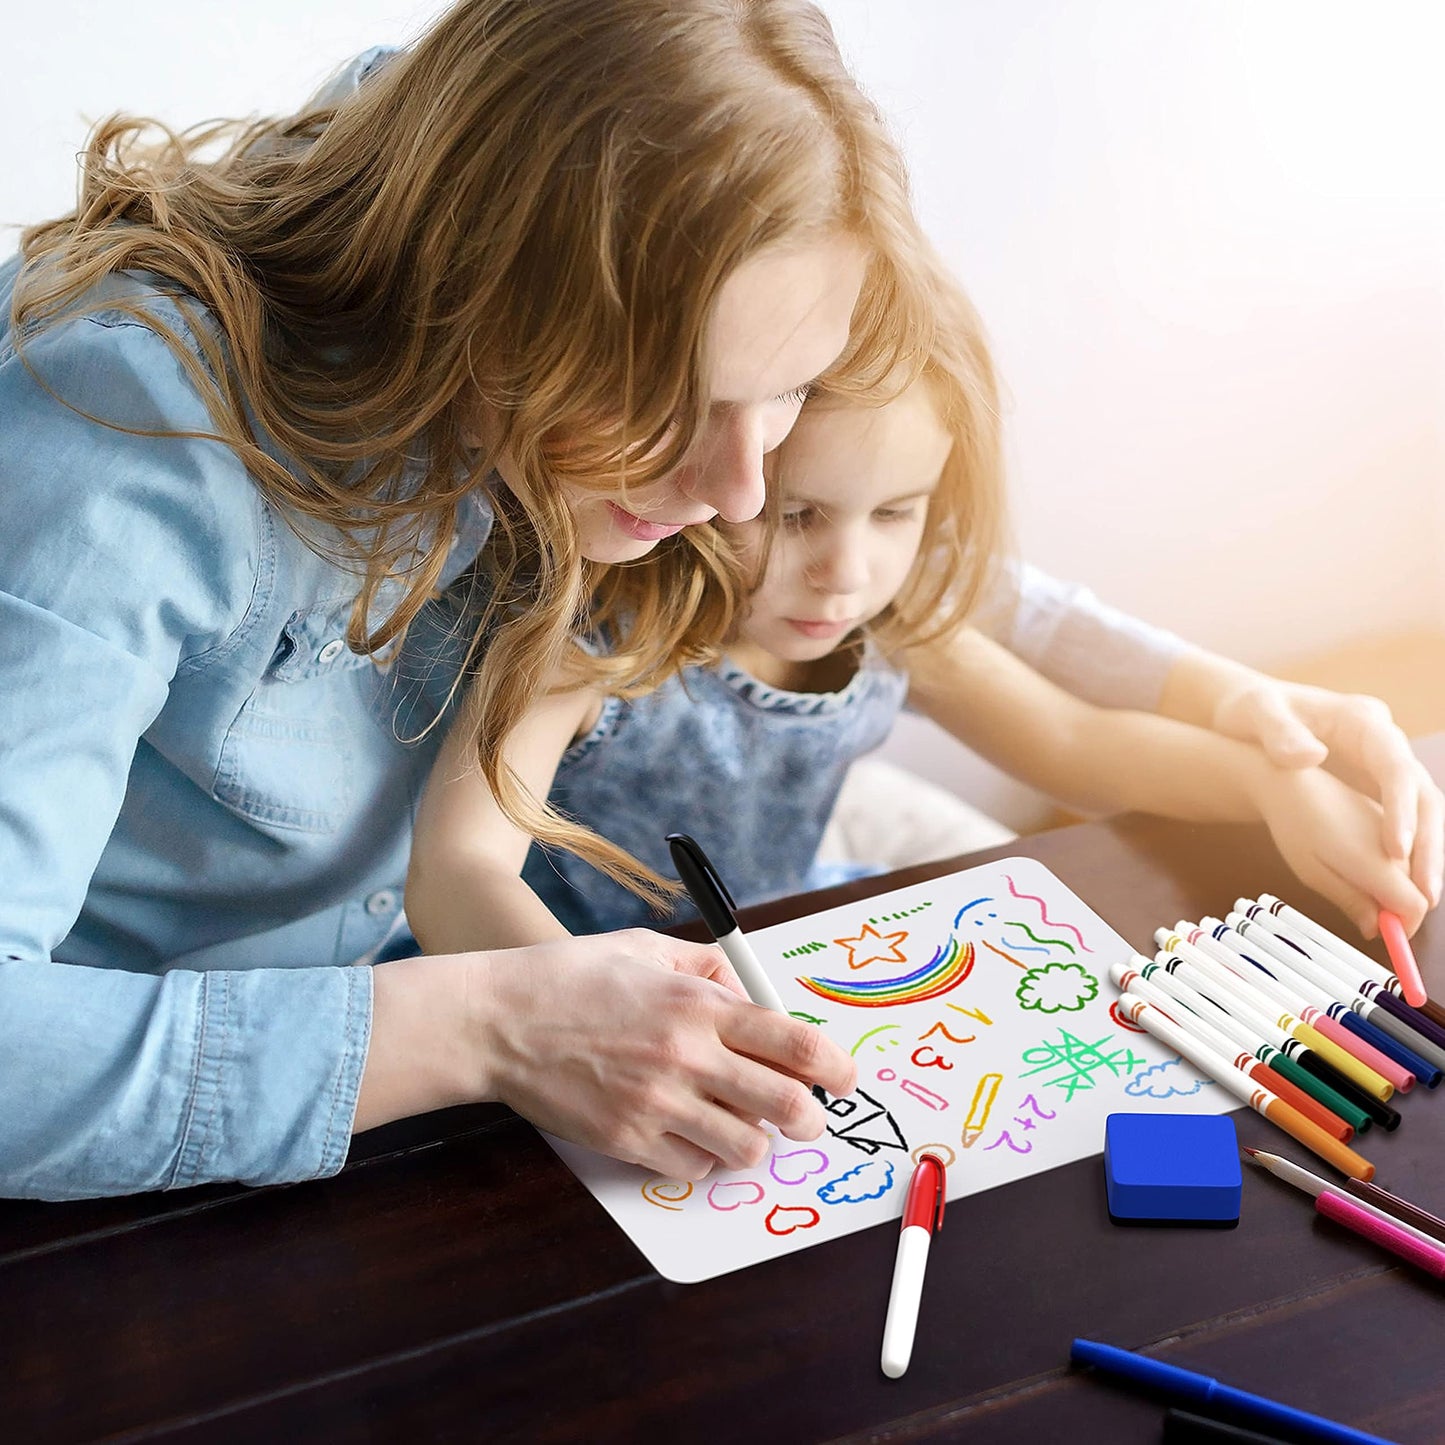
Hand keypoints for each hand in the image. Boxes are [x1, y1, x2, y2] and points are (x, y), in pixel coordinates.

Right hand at [468, 929, 856, 1179]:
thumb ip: (706, 967)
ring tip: (744, 1126)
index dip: (834, 1065)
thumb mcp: (645, 949)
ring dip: (756, 1140)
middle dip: (813, 1117)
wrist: (497, 1021)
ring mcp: (657, 1104)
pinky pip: (695, 1165)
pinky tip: (690, 1132)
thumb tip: (753, 993)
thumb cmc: (570, 978)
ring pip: (747, 1147)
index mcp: (697, 1003)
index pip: (794, 1042)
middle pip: (787, 1104)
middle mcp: (686, 1056)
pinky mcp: (627, 1141)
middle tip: (811, 1116)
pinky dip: (704, 1155)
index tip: (843, 1076)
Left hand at [1214, 679, 1443, 907]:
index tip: (1396, 850)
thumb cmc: (1254, 710)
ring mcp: (1382, 764)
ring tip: (1422, 900)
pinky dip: (1408, 853)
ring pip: (1422, 812)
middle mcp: (1384, 742)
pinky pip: (1404, 821)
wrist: (1250, 712)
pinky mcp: (1375, 784)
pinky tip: (1404, 888)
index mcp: (1363, 721)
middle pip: (1424, 794)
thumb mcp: (1258, 715)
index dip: (1402, 809)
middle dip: (1428, 843)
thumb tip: (1312, 756)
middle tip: (1427, 894)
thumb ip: (1280, 735)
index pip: (1396, 767)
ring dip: (1426, 855)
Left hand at [1254, 763, 1432, 937]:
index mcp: (1377, 861)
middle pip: (1418, 892)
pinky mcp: (1391, 822)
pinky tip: (1361, 866)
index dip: (1404, 927)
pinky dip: (1391, 870)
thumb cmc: (1296, 826)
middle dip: (1399, 910)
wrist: (1292, 780)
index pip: (1416, 906)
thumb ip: (1349, 901)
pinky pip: (1404, 855)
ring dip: (1396, 890)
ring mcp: (1397, 830)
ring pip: (1413, 874)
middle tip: (1364, 914)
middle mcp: (1396, 845)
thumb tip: (1374, 930)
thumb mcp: (1313, 873)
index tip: (1382, 934)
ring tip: (1355, 884)